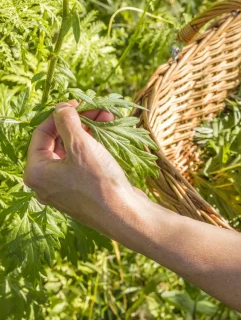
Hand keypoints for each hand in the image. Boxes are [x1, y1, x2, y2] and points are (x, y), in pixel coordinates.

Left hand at [23, 101, 144, 238]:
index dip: (59, 114)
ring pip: (72, 151)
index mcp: (37, 172)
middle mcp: (46, 182)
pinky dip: (92, 148)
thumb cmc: (99, 182)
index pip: (41, 133)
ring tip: (108, 121)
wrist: (125, 215)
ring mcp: (64, 188)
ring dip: (88, 133)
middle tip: (98, 112)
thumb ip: (67, 121)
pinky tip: (107, 139)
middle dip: (78, 123)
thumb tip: (61, 108)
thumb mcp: (81, 145)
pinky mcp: (82, 191)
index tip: (78, 104)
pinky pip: (82, 163)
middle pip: (58, 141)